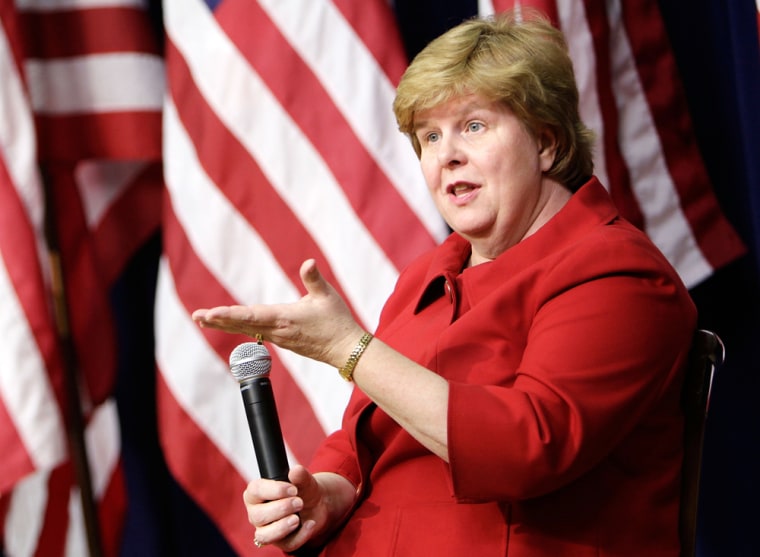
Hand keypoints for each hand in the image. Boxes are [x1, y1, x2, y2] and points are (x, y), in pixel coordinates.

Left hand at [192, 259, 363, 367]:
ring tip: (203, 320)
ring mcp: (278, 338)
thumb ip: (314, 278)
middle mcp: (277, 330)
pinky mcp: (282, 341)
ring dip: (224, 325)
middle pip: (242, 325)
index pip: (251, 316)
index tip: (211, 313)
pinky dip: (238, 327)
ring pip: (246, 330)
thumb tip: (309, 262)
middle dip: (218, 320)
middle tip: (197, 317)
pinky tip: (229, 325)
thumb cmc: (337, 321)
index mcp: (285, 318)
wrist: (346, 349)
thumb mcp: (327, 296)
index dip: (229, 314)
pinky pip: (254, 333)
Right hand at [244, 466, 353, 552]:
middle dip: (281, 508)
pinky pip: (286, 544)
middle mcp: (257, 513)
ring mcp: (266, 530)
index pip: (255, 491)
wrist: (318, 506)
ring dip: (282, 527)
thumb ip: (301, 475)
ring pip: (264, 535)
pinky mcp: (280, 542)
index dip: (273, 490)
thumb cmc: (303, 490)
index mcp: (257, 493)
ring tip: (298, 518)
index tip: (292, 489)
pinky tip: (310, 524)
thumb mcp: (305, 481)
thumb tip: (295, 471)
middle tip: (299, 502)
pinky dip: (300, 536)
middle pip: (258, 515)